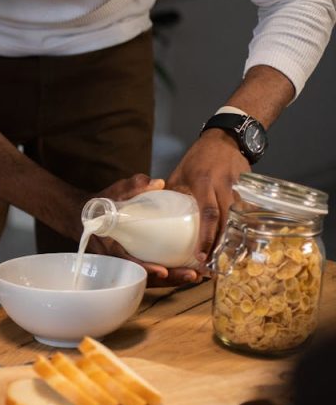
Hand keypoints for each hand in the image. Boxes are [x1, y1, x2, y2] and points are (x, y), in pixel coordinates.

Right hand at [81, 174, 192, 285]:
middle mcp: (117, 260)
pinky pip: (149, 273)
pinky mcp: (131, 263)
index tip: (163, 271)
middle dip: (169, 279)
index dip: (146, 268)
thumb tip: (159, 182)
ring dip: (172, 280)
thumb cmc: (100, 205)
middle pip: (144, 277)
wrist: (84, 216)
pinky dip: (167, 274)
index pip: (128, 261)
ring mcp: (124, 264)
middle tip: (192, 275)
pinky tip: (185, 270)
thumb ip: (134, 185)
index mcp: (110, 245)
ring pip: (148, 279)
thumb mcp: (114, 192)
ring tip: (195, 275)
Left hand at [167, 130, 247, 270]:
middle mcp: (224, 187)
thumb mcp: (180, 173)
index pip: (208, 214)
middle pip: (226, 222)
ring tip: (225, 260)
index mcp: (204, 183)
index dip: (206, 237)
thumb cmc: (198, 157)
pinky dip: (241, 229)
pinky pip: (245, 214)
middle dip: (220, 245)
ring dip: (232, 240)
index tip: (201, 256)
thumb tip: (157, 215)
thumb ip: (172, 193)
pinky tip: (237, 244)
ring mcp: (239, 189)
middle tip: (213, 266)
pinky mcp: (248, 190)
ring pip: (238, 220)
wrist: (227, 138)